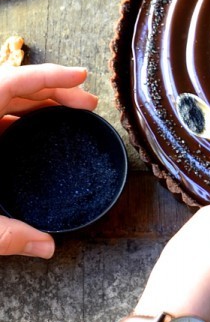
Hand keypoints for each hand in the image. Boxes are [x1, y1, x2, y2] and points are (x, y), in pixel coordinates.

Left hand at [0, 63, 97, 257]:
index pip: (15, 81)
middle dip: (54, 91)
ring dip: (37, 102)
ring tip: (69, 112)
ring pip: (4, 99)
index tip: (82, 76)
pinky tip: (34, 130)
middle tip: (88, 104)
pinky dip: (18, 116)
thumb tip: (46, 246)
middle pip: (14, 87)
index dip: (51, 75)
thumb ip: (8, 235)